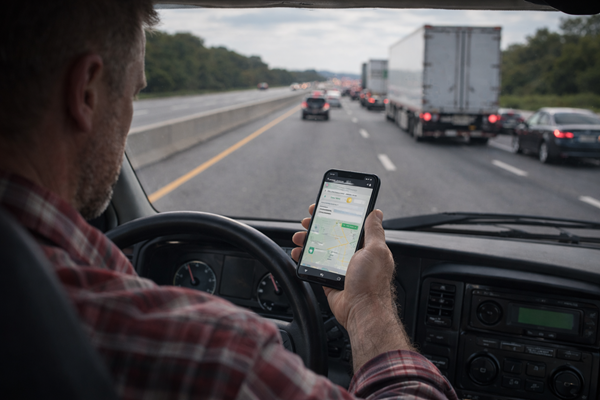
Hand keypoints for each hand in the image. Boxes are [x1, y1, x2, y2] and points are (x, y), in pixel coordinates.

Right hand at [291, 204, 395, 327]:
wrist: (362, 311)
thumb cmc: (372, 283)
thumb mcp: (376, 250)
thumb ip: (374, 230)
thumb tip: (376, 212)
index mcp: (366, 246)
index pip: (349, 224)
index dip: (336, 214)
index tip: (324, 207)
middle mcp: (353, 255)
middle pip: (331, 235)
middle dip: (317, 226)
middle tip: (307, 221)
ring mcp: (340, 267)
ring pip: (320, 248)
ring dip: (307, 240)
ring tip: (299, 237)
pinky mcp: (329, 279)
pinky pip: (314, 265)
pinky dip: (304, 258)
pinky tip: (298, 253)